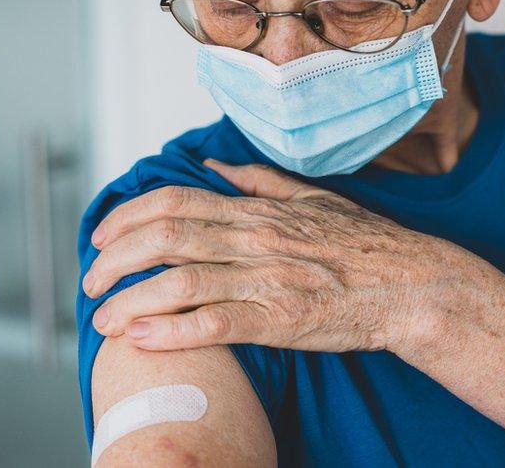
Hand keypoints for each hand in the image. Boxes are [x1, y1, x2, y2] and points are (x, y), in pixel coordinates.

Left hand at [83, 160, 478, 351]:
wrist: (412, 284)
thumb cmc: (366, 244)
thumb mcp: (314, 199)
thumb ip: (260, 182)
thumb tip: (214, 166)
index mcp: (259, 211)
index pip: (177, 202)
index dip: (130, 216)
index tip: (104, 235)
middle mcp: (256, 239)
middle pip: (166, 238)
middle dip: (116, 259)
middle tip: (92, 282)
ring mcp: (268, 279)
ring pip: (181, 281)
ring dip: (131, 300)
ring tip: (103, 319)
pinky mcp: (282, 318)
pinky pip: (215, 322)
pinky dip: (172, 331)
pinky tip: (142, 339)